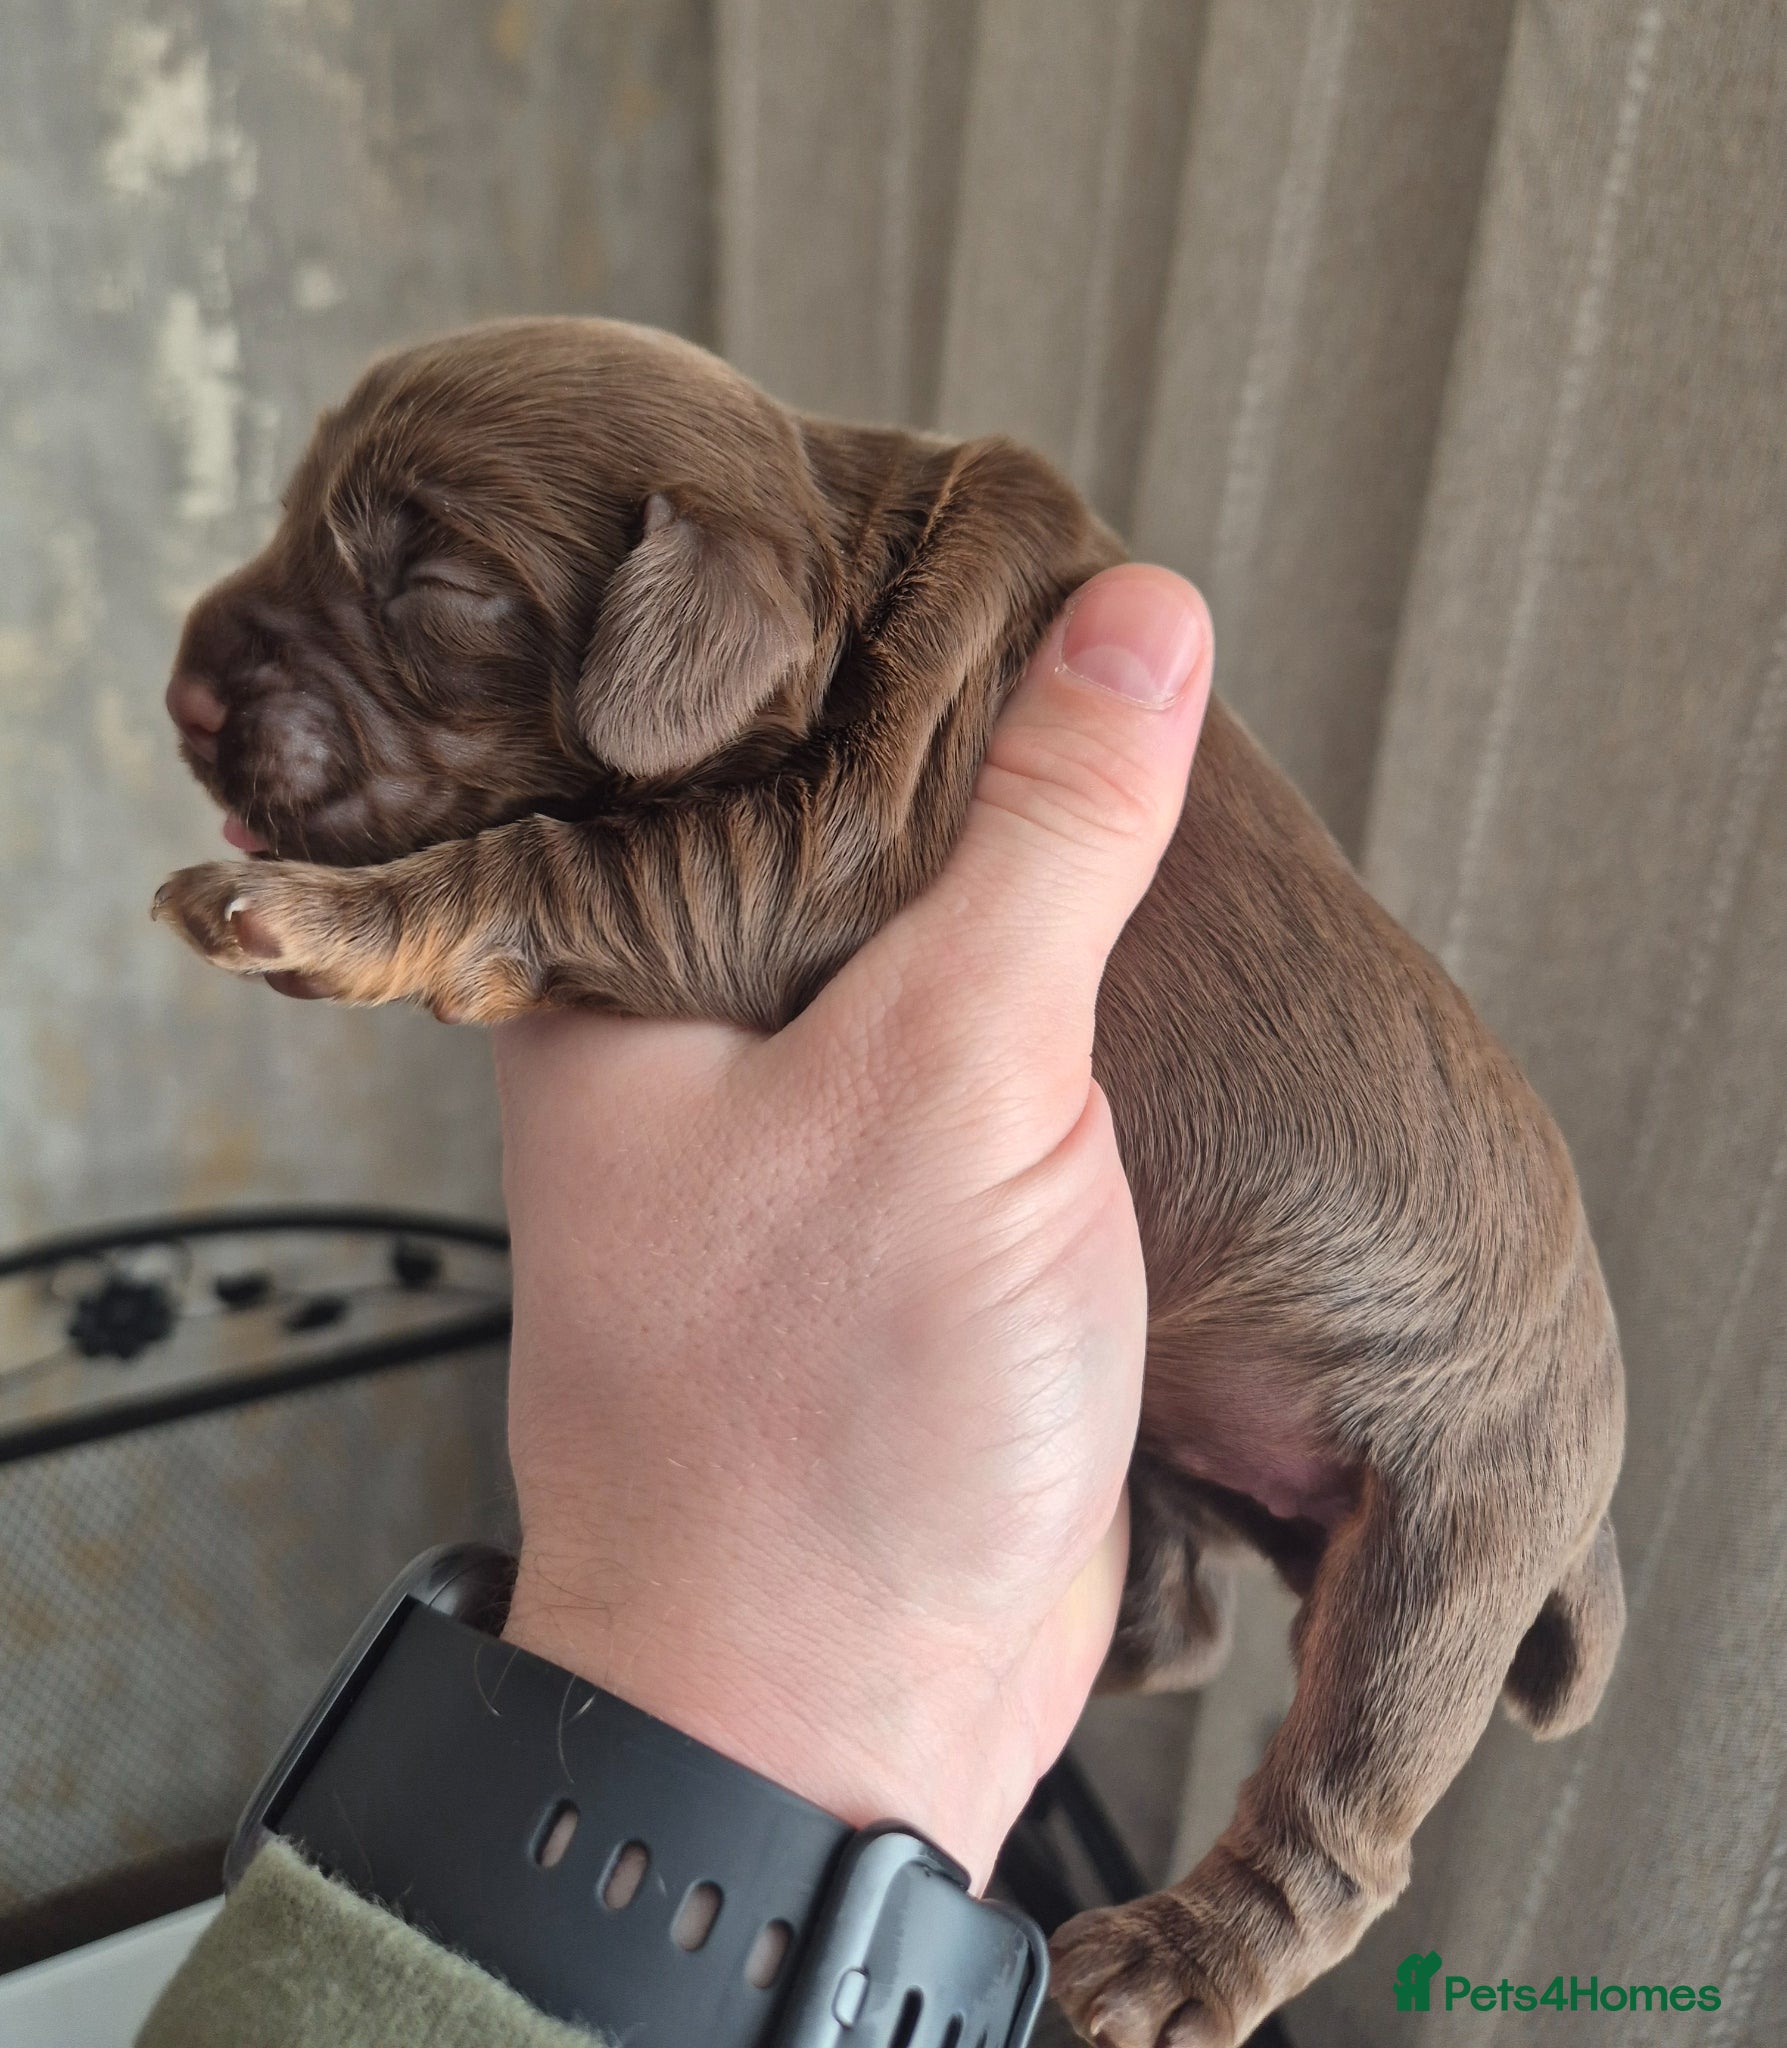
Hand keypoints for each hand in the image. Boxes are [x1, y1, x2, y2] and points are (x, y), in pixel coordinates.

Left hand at [497, 565, 1212, 1884]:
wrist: (843, 1711)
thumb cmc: (821, 1423)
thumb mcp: (953, 1075)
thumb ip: (1047, 840)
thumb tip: (1139, 624)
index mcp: (628, 984)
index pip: (725, 737)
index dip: (844, 625)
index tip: (952, 522)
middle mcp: (694, 1048)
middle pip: (837, 834)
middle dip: (953, 748)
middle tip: (1067, 608)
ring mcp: (801, 1135)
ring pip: (920, 949)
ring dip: (1015, 880)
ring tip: (1116, 737)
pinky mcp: (897, 1218)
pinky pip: (979, 1061)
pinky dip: (1047, 999)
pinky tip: (1117, 929)